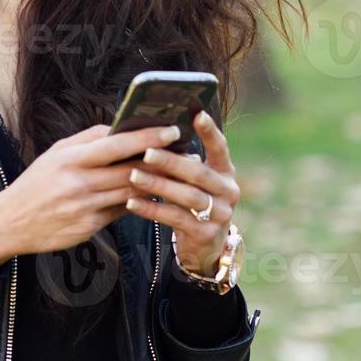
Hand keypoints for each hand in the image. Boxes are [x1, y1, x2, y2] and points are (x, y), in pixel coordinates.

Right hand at [0, 122, 186, 266]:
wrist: (11, 222)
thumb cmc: (37, 182)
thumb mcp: (55, 153)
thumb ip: (88, 139)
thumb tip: (121, 125)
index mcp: (70, 159)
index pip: (116, 144)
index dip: (147, 137)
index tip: (172, 130)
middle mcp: (78, 183)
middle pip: (130, 170)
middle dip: (162, 161)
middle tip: (188, 154)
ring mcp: (84, 208)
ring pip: (131, 193)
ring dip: (157, 183)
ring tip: (179, 174)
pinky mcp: (89, 228)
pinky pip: (121, 212)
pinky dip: (138, 202)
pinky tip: (154, 195)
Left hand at [124, 110, 240, 276]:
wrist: (205, 248)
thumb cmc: (193, 205)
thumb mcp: (194, 183)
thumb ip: (184, 163)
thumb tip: (154, 135)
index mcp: (225, 172)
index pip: (220, 147)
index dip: (209, 130)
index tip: (197, 113)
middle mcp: (228, 191)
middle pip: (198, 173)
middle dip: (171, 161)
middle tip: (146, 152)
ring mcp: (220, 214)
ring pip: (187, 196)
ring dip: (158, 185)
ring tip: (133, 175)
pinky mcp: (206, 234)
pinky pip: (175, 218)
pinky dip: (152, 209)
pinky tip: (132, 203)